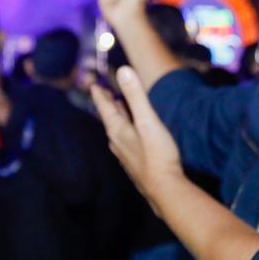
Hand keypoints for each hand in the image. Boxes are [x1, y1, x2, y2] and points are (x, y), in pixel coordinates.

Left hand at [91, 66, 183, 217]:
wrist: (165, 190)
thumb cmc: (157, 154)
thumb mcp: (147, 120)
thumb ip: (136, 95)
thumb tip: (123, 70)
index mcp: (118, 131)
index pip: (105, 109)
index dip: (100, 96)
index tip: (93, 86)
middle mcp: (119, 144)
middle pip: (111, 120)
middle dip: (108, 106)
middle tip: (105, 94)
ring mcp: (127, 156)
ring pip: (119, 132)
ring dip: (118, 119)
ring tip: (120, 110)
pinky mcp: (137, 165)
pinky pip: (128, 143)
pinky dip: (127, 132)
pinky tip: (134, 137)